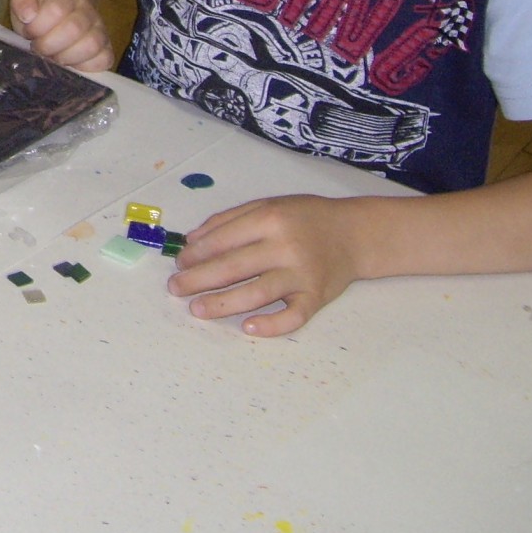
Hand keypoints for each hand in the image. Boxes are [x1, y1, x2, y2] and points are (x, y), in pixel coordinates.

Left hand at [9, 0, 111, 70]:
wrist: (56, 19)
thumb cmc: (39, 14)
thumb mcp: (25, 1)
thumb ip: (22, 0)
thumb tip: (28, 14)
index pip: (57, 9)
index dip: (37, 26)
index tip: (29, 32)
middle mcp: (87, 12)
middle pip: (74, 28)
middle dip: (48, 44)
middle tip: (38, 47)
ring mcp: (99, 32)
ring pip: (91, 45)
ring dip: (66, 57)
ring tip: (53, 57)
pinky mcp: (105, 52)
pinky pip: (103, 61)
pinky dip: (84, 67)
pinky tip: (69, 66)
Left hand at [167, 195, 366, 336]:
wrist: (355, 234)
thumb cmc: (306, 219)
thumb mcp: (268, 205)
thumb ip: (229, 220)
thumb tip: (192, 240)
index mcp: (270, 219)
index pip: (223, 239)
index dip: (196, 253)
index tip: (179, 263)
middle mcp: (285, 246)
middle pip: (233, 267)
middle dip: (198, 279)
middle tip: (176, 288)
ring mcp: (302, 274)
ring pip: (257, 293)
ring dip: (222, 304)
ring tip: (197, 309)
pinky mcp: (316, 297)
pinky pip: (293, 316)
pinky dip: (272, 325)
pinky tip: (248, 327)